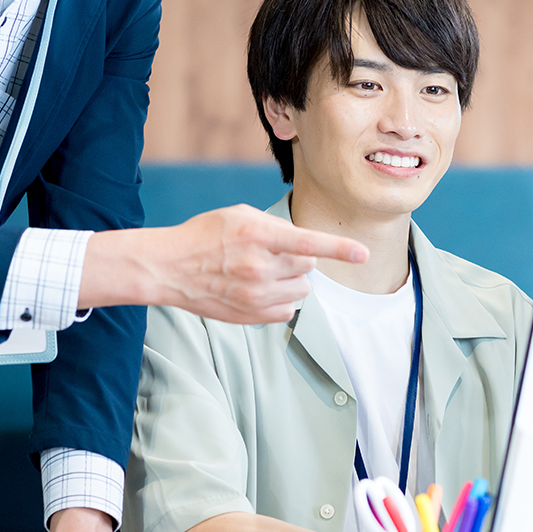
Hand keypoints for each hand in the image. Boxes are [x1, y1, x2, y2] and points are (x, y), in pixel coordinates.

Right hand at [81, 205, 366, 323]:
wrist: (169, 268)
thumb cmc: (205, 235)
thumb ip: (274, 226)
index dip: (340, 248)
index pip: (309, 243)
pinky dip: (282, 302)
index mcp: (258, 236)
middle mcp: (259, 267)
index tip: (363, 254)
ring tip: (265, 272)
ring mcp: (255, 295)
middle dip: (299, 258)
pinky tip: (261, 290)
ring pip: (301, 290)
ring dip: (292, 280)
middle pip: (308, 265)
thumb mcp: (239, 215)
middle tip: (273, 253)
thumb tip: (303, 243)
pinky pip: (287, 312)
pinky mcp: (250, 315)